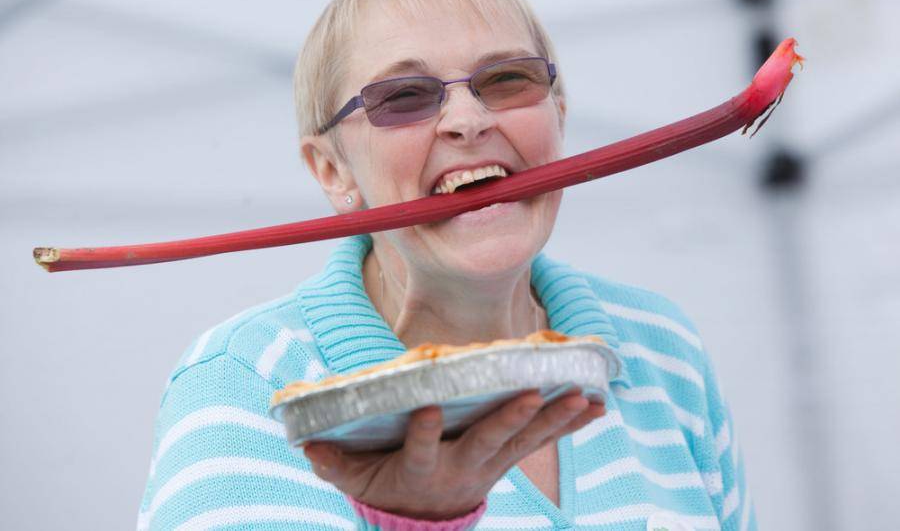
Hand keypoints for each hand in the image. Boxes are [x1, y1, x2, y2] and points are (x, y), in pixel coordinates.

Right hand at [303, 389, 604, 520]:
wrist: (424, 518)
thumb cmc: (387, 484)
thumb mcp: (356, 476)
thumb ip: (334, 461)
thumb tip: (308, 443)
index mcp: (421, 468)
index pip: (420, 450)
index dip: (424, 432)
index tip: (429, 408)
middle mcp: (462, 466)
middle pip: (488, 442)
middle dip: (510, 419)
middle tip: (531, 394)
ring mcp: (491, 463)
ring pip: (525, 440)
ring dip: (553, 418)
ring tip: (582, 395)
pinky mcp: (509, 457)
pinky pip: (542, 441)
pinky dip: (569, 424)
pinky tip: (596, 404)